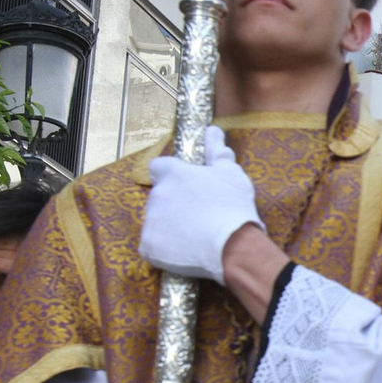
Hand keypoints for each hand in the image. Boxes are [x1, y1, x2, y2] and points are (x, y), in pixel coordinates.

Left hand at [139, 126, 261, 285]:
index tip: (186, 187)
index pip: (159, 167)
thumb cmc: (233, 206)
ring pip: (157, 222)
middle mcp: (157, 194)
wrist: (231, 245)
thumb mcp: (232, 174)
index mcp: (174, 174)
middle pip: (160, 197)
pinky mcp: (148, 245)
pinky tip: (186, 252)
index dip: (171, 176)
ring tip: (196, 237)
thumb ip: (217, 152)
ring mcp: (151, 221)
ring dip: (171, 227)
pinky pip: (153, 246)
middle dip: (174, 205)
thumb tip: (212, 130)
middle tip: (199, 217)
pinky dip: (166, 250)